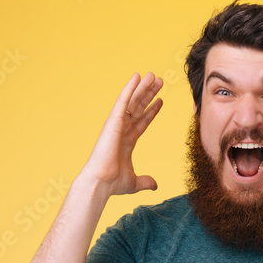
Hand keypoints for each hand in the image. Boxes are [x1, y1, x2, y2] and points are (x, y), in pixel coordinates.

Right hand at [82, 72, 163, 196]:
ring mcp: (118, 124)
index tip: (160, 101)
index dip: (152, 111)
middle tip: (160, 82)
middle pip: (139, 107)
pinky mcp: (113, 121)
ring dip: (143, 87)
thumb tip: (155, 186)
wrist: (102, 182)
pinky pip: (123, 101)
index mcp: (127, 141)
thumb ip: (145, 181)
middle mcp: (122, 130)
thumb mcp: (134, 181)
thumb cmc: (113, 183)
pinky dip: (130, 88)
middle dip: (149, 95)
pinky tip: (137, 76)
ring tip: (154, 76)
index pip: (142, 122)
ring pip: (133, 101)